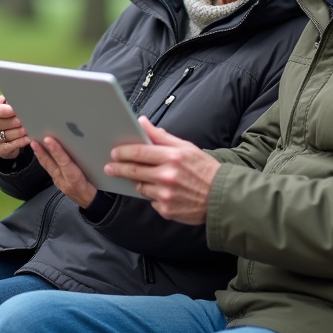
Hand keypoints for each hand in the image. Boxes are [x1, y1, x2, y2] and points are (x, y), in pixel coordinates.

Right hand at [0, 95, 29, 158]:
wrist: (4, 130)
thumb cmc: (7, 112)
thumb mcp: (6, 103)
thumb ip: (11, 100)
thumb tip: (22, 98)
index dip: (2, 111)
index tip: (15, 110)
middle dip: (13, 122)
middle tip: (26, 120)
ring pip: (4, 136)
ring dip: (18, 132)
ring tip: (29, 128)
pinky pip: (9, 147)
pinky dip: (20, 142)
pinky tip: (28, 138)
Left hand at [31, 136, 96, 207]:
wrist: (90, 202)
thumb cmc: (95, 188)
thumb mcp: (95, 177)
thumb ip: (88, 164)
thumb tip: (82, 147)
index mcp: (75, 180)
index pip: (64, 163)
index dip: (57, 151)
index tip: (49, 140)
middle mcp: (64, 181)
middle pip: (52, 165)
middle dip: (42, 153)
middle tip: (34, 141)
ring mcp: (59, 183)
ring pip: (48, 167)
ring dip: (40, 156)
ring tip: (34, 145)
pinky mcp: (57, 182)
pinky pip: (49, 170)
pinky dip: (44, 160)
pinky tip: (40, 154)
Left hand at [104, 117, 220, 224]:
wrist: (222, 198)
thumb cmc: (204, 169)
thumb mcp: (186, 147)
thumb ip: (162, 136)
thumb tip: (142, 122)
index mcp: (172, 157)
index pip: (139, 152)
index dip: (123, 152)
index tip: (114, 153)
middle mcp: (167, 176)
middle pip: (134, 170)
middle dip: (118, 168)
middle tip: (110, 167)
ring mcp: (166, 195)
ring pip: (140, 187)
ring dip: (137, 181)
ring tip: (139, 177)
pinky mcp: (166, 210)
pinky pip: (151, 200)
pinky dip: (153, 195)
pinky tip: (162, 191)